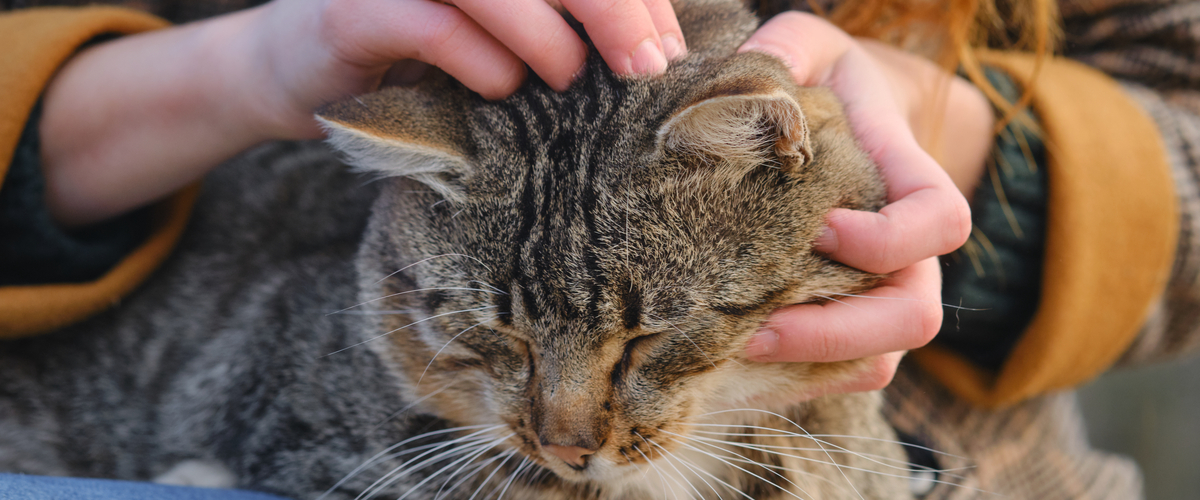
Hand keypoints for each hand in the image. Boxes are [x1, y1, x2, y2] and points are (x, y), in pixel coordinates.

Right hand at [247, 0, 688, 138]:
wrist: (291, 71)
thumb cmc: (415, 52)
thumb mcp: (495, 28)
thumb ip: (558, 21)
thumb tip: (652, 45)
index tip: (669, 47)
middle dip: (612, 7)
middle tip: (646, 67)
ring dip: (550, 36)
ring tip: (573, 82)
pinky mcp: (351, 10)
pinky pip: (434, 28)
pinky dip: (483, 64)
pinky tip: (502, 91)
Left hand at [739, 13, 985, 395]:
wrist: (849, 122)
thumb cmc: (827, 85)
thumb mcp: (810, 50)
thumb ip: (786, 51)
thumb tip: (747, 77)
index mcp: (910, 178)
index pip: (939, 220)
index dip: (886, 237)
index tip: (821, 224)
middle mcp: (910, 252)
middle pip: (915, 315)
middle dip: (837, 330)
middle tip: (757, 322)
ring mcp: (884, 294)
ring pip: (878, 360)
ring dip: (809, 363)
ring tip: (733, 346)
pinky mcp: (851, 326)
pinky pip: (843, 375)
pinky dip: (796, 379)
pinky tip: (733, 360)